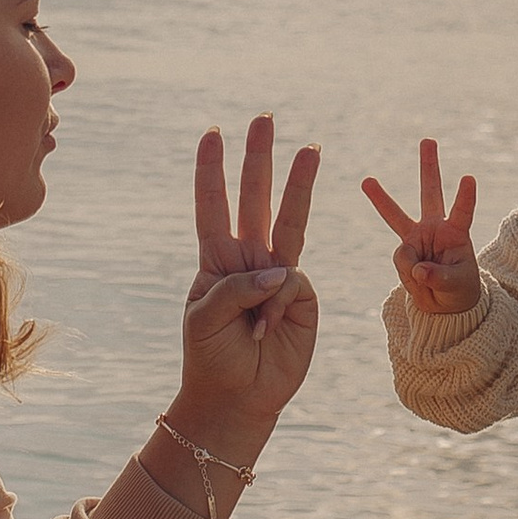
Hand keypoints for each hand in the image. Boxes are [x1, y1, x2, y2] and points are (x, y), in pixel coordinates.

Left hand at [181, 115, 320, 424]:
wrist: (237, 399)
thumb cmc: (210, 358)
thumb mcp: (206, 318)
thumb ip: (237, 288)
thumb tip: (281, 270)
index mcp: (216, 261)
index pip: (213, 207)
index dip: (212, 172)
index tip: (211, 135)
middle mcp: (249, 261)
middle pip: (255, 199)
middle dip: (259, 159)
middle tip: (264, 119)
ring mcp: (278, 277)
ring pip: (290, 221)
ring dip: (299, 183)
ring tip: (310, 148)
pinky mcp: (303, 298)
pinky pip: (292, 285)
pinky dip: (277, 306)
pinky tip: (265, 330)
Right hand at [361, 139, 481, 316]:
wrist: (444, 304)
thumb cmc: (459, 289)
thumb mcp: (456, 285)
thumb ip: (437, 276)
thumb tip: (417, 270)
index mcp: (456, 233)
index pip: (462, 211)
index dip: (465, 196)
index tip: (468, 178)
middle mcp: (436, 228)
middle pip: (430, 193)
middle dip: (428, 167)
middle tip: (428, 140)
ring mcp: (417, 238)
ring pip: (396, 215)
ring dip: (380, 197)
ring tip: (366, 181)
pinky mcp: (404, 251)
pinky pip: (401, 259)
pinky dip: (409, 273)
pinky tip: (419, 279)